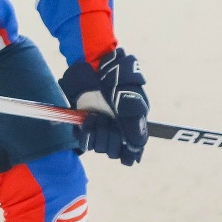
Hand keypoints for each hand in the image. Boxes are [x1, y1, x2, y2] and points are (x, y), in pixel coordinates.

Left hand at [58, 48, 149, 165]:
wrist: (94, 68)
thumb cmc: (117, 81)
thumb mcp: (131, 101)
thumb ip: (135, 124)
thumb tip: (137, 146)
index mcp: (131, 126)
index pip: (131, 152)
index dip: (128, 153)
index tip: (124, 148)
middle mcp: (116, 130)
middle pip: (114, 152)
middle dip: (111, 137)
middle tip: (108, 119)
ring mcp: (100, 128)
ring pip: (99, 148)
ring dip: (98, 132)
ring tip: (97, 115)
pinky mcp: (84, 125)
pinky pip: (85, 142)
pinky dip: (86, 134)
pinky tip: (88, 119)